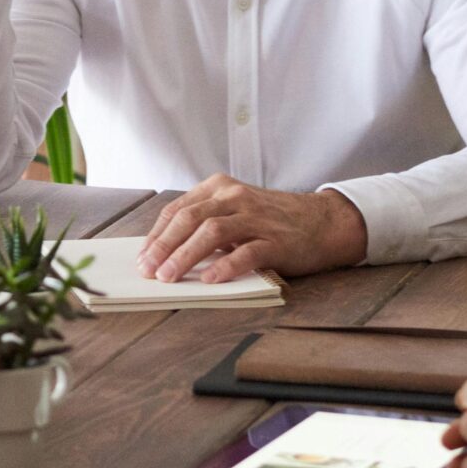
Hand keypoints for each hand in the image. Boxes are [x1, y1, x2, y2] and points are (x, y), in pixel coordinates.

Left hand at [138, 177, 369, 281]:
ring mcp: (256, 218)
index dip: (157, 235)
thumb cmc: (272, 220)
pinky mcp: (276, 241)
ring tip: (170, 277)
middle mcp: (235, 198)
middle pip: (190, 218)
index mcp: (219, 188)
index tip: (143, 258)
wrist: (323, 222)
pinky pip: (246, 252)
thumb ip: (205, 222)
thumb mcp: (235, 211)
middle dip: (164, 246)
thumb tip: (165, 252)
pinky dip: (225, 266)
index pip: (178, 210)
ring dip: (186, 255)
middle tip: (148, 270)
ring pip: (212, 232)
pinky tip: (209, 279)